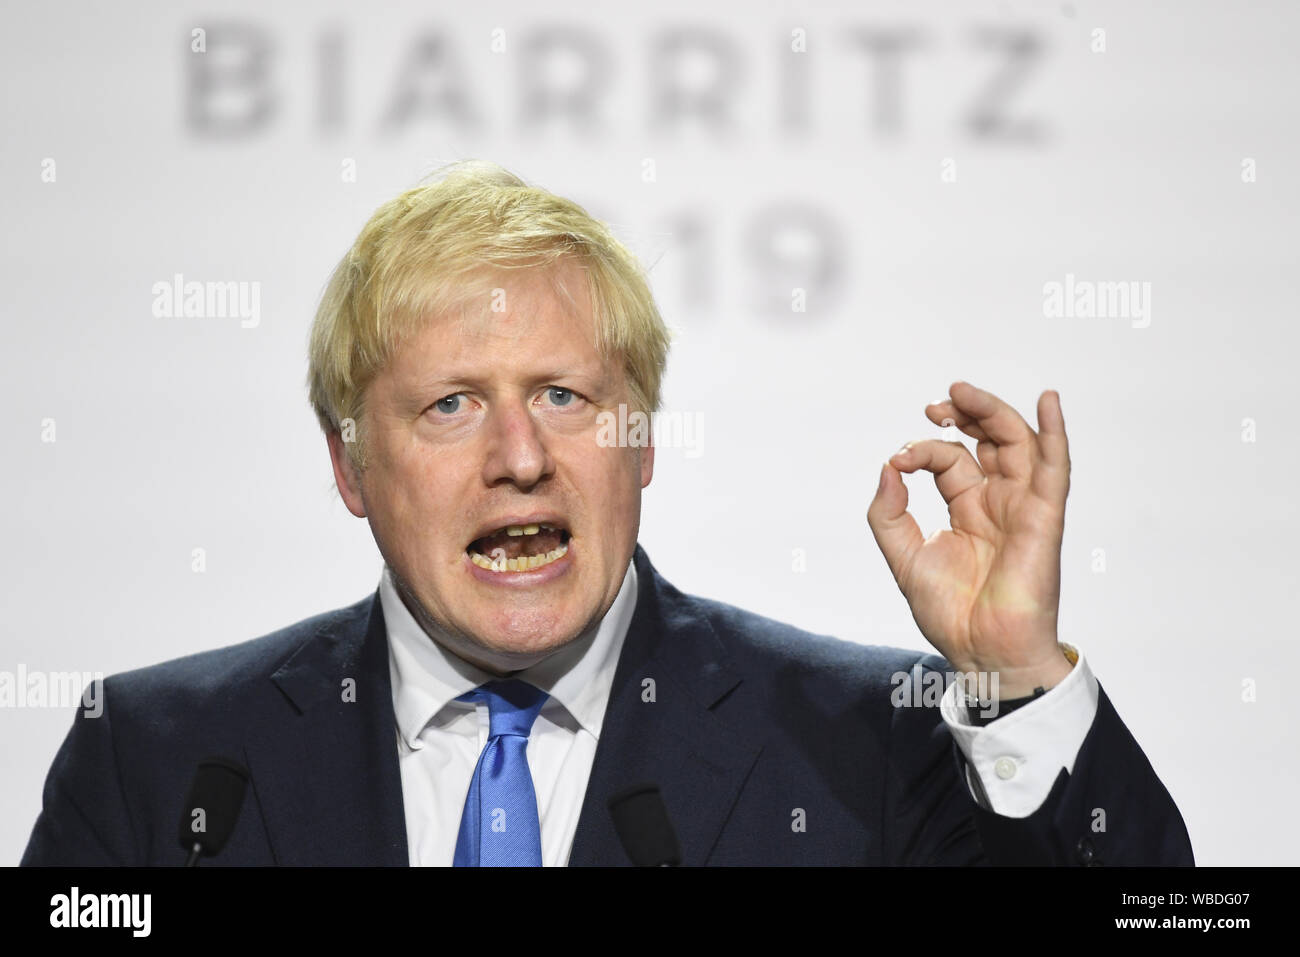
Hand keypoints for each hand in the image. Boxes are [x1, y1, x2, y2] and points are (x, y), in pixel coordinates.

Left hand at [866, 382, 1074, 698]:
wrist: (981, 652)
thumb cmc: (949, 612)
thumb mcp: (903, 555)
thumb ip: (887, 512)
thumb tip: (888, 465)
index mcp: (967, 508)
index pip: (949, 459)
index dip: (922, 450)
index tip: (899, 460)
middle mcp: (998, 501)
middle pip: (989, 439)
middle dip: (965, 413)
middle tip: (936, 403)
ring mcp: (1022, 507)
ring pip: (1018, 443)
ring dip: (994, 411)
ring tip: (962, 392)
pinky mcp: (1044, 518)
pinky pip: (1056, 469)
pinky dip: (1055, 433)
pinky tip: (1048, 401)